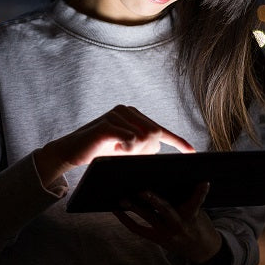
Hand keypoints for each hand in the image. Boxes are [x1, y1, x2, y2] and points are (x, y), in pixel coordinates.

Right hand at [34, 105, 194, 186]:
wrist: (72, 152)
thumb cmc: (99, 152)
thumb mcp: (125, 150)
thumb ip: (142, 147)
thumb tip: (160, 148)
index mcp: (132, 114)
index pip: (159, 129)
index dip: (177, 141)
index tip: (192, 152)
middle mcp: (126, 110)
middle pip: (154, 133)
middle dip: (146, 150)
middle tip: (126, 154)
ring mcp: (116, 114)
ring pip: (143, 137)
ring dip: (133, 151)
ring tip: (116, 150)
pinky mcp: (108, 123)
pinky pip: (129, 139)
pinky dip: (125, 148)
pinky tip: (113, 148)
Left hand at [113, 182, 221, 262]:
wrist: (201, 249)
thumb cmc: (197, 224)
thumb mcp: (198, 212)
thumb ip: (186, 199)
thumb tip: (168, 179)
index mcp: (191, 216)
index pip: (196, 202)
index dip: (200, 193)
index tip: (204, 182)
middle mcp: (178, 224)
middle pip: (165, 210)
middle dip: (154, 201)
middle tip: (142, 191)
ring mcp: (166, 232)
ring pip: (148, 218)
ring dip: (134, 208)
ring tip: (123, 199)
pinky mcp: (156, 238)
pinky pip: (138, 229)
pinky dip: (126, 219)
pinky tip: (116, 210)